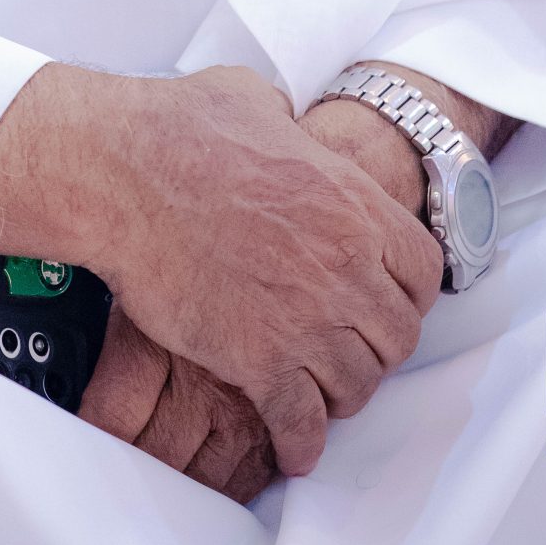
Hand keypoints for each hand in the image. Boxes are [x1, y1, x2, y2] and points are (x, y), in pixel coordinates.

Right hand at [0, 63, 442, 480]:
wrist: (122, 171)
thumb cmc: (176, 129)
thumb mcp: (255, 99)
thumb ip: (288, 124)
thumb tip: (282, 124)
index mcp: (351, 202)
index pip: (422, 271)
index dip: (405, 289)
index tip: (384, 298)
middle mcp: (343, 265)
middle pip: (397, 336)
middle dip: (375, 346)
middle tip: (350, 347)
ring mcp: (304, 318)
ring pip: (358, 385)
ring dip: (341, 393)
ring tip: (321, 392)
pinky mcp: (258, 360)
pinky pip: (302, 423)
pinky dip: (300, 442)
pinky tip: (293, 445)